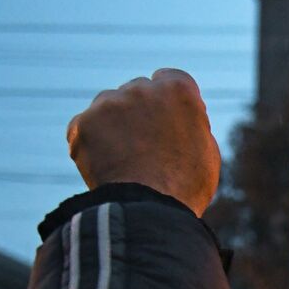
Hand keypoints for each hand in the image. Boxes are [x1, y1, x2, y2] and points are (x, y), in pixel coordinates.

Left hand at [66, 69, 220, 215]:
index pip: (168, 79)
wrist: (150, 209)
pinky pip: (84, 129)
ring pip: (108, 107)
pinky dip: (91, 144)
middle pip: (136, 92)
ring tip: (125, 160)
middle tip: (145, 147)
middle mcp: (141, 88)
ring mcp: (108, 103)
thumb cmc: (186, 185)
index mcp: (178, 90)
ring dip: (114, 125)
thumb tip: (177, 118)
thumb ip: (190, 123)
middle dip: (139, 112)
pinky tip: (106, 167)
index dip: (167, 101)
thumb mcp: (206, 150)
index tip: (167, 120)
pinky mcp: (82, 123)